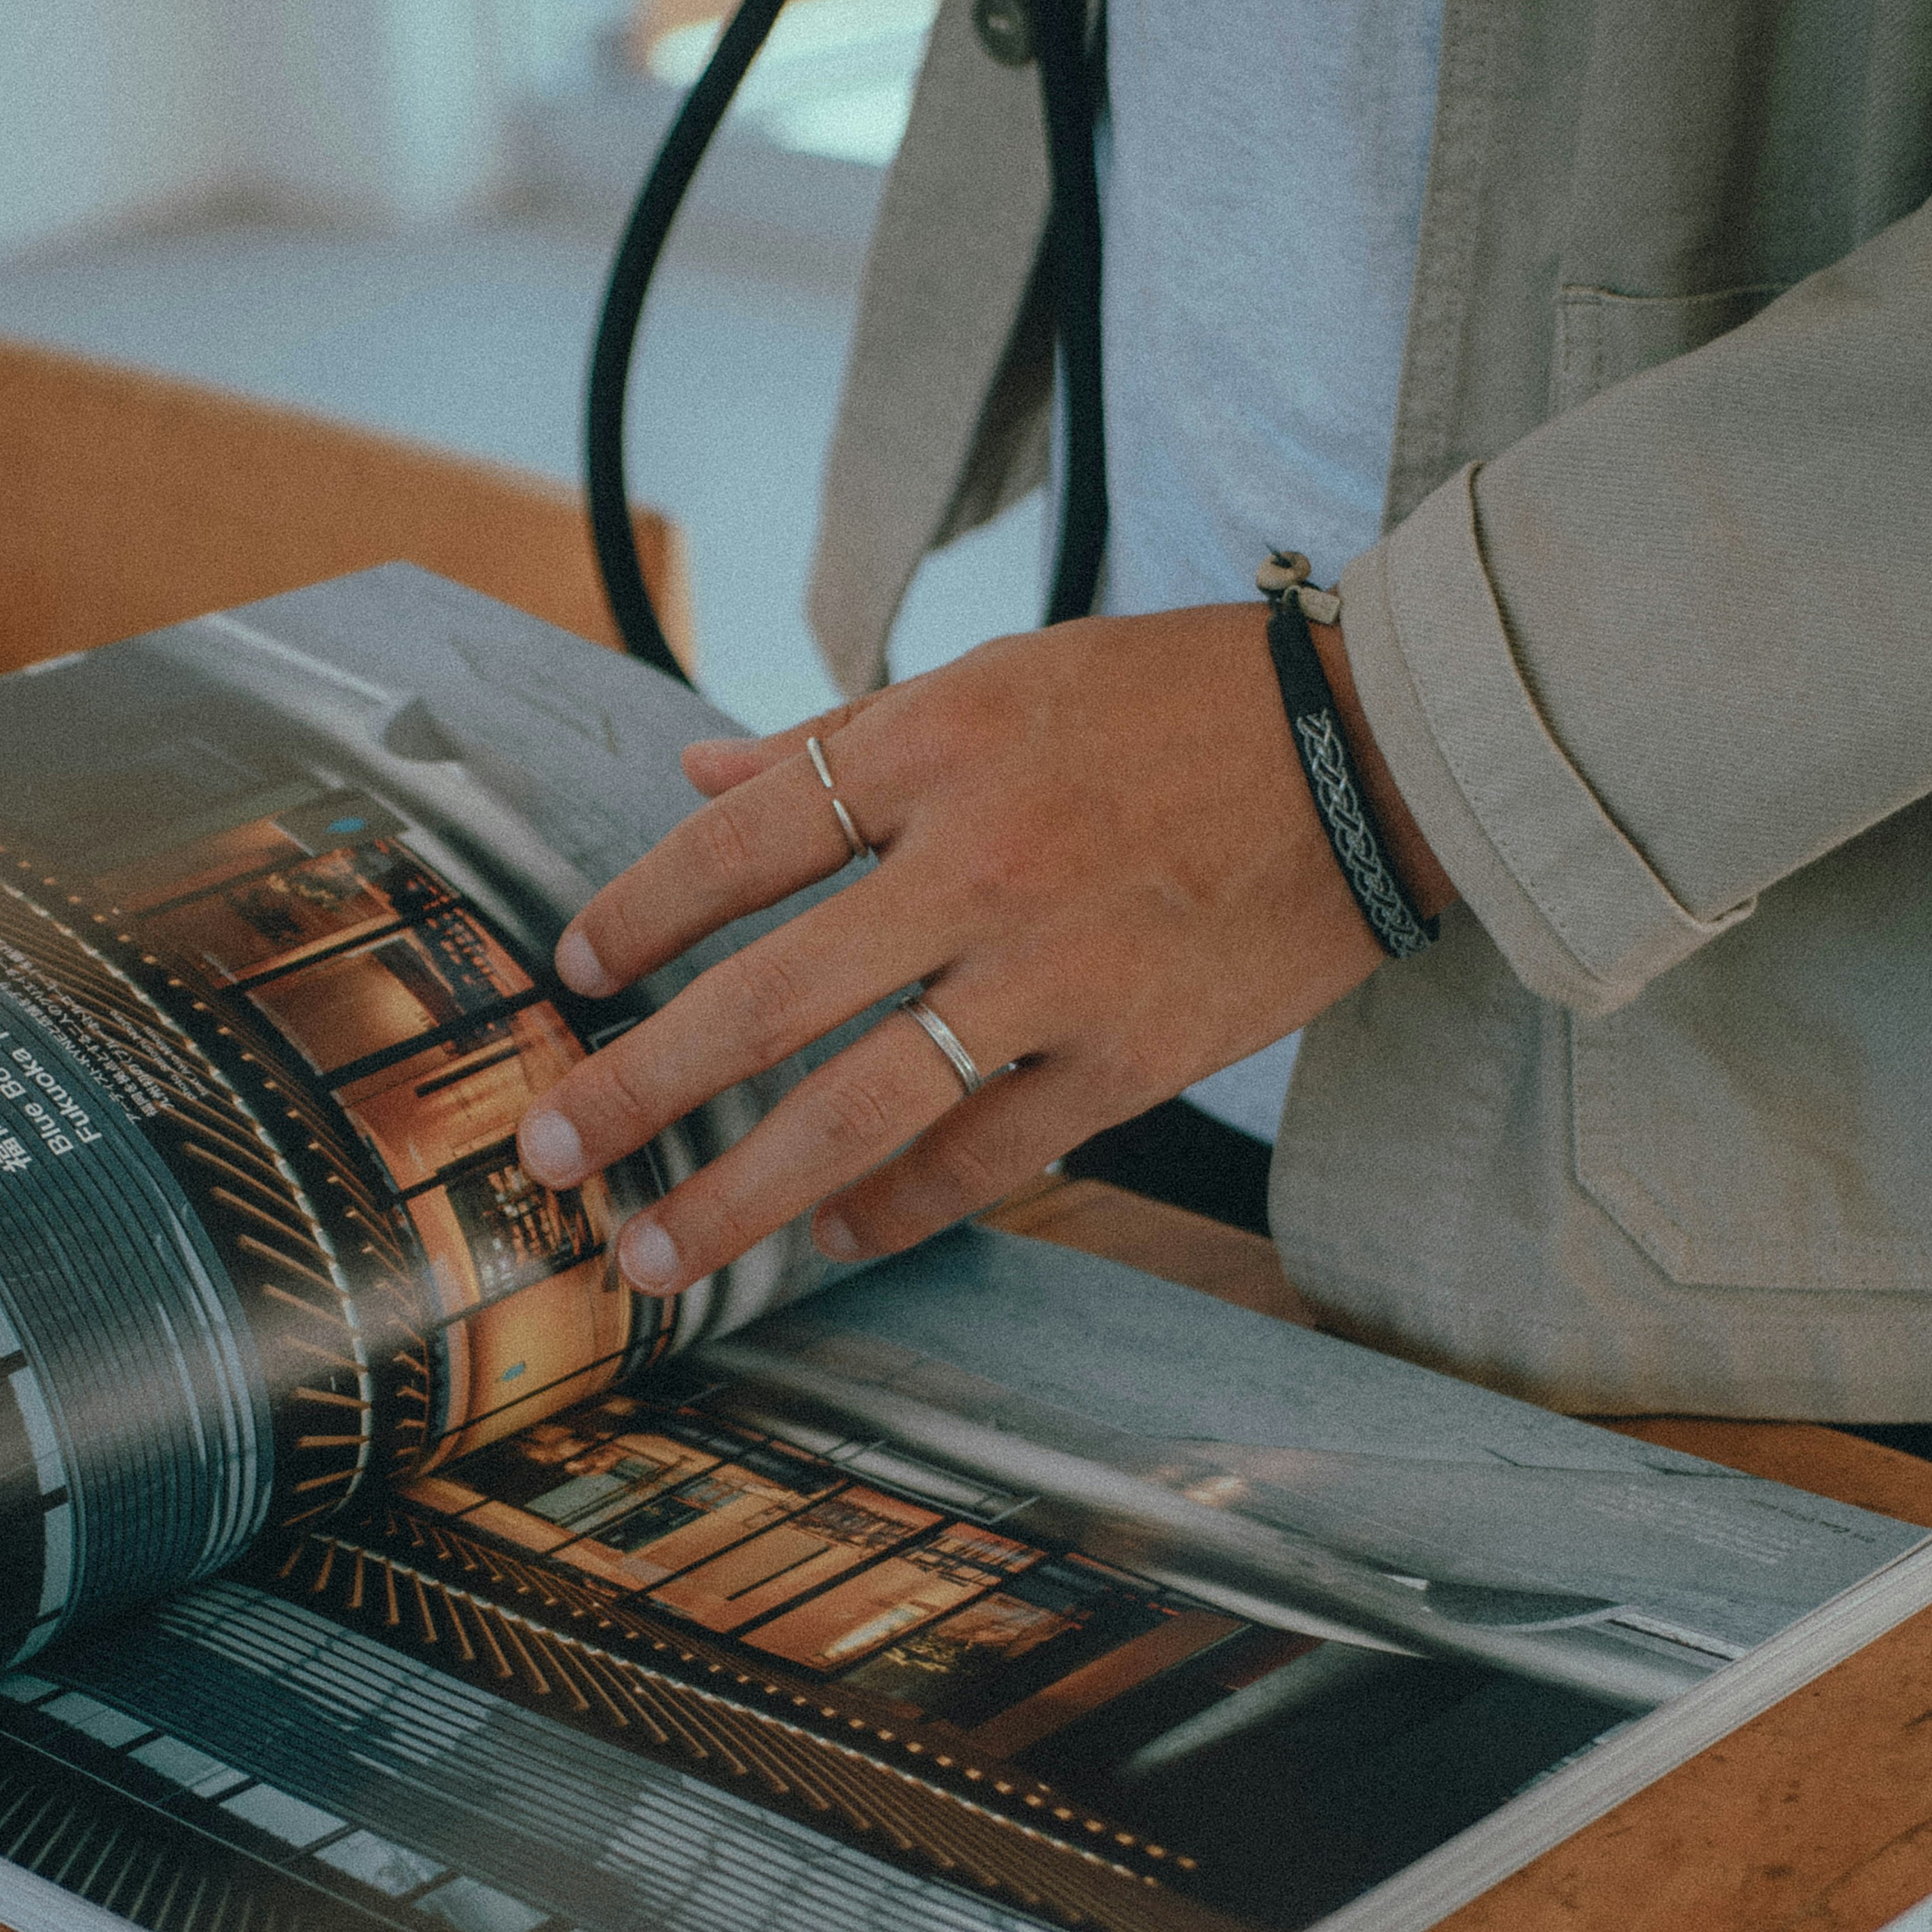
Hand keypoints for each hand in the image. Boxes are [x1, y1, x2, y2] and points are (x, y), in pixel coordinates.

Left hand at [511, 600, 1454, 1290]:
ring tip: (656, 1256)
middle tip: (547, 1158)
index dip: (641, 911)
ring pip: (861, 1110)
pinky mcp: (1132, 1058)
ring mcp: (1056, 973)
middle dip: (639, 1089)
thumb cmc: (1181, 702)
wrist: (1384, 748)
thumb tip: (699, 776)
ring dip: (741, 1196)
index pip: (744, 841)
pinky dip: (899, 1208)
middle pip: (767, 999)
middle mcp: (981, 864)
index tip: (571, 971)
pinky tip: (832, 1239)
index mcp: (939, 748)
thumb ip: (845, 741)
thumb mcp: (1003, 675)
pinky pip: (987, 1157)